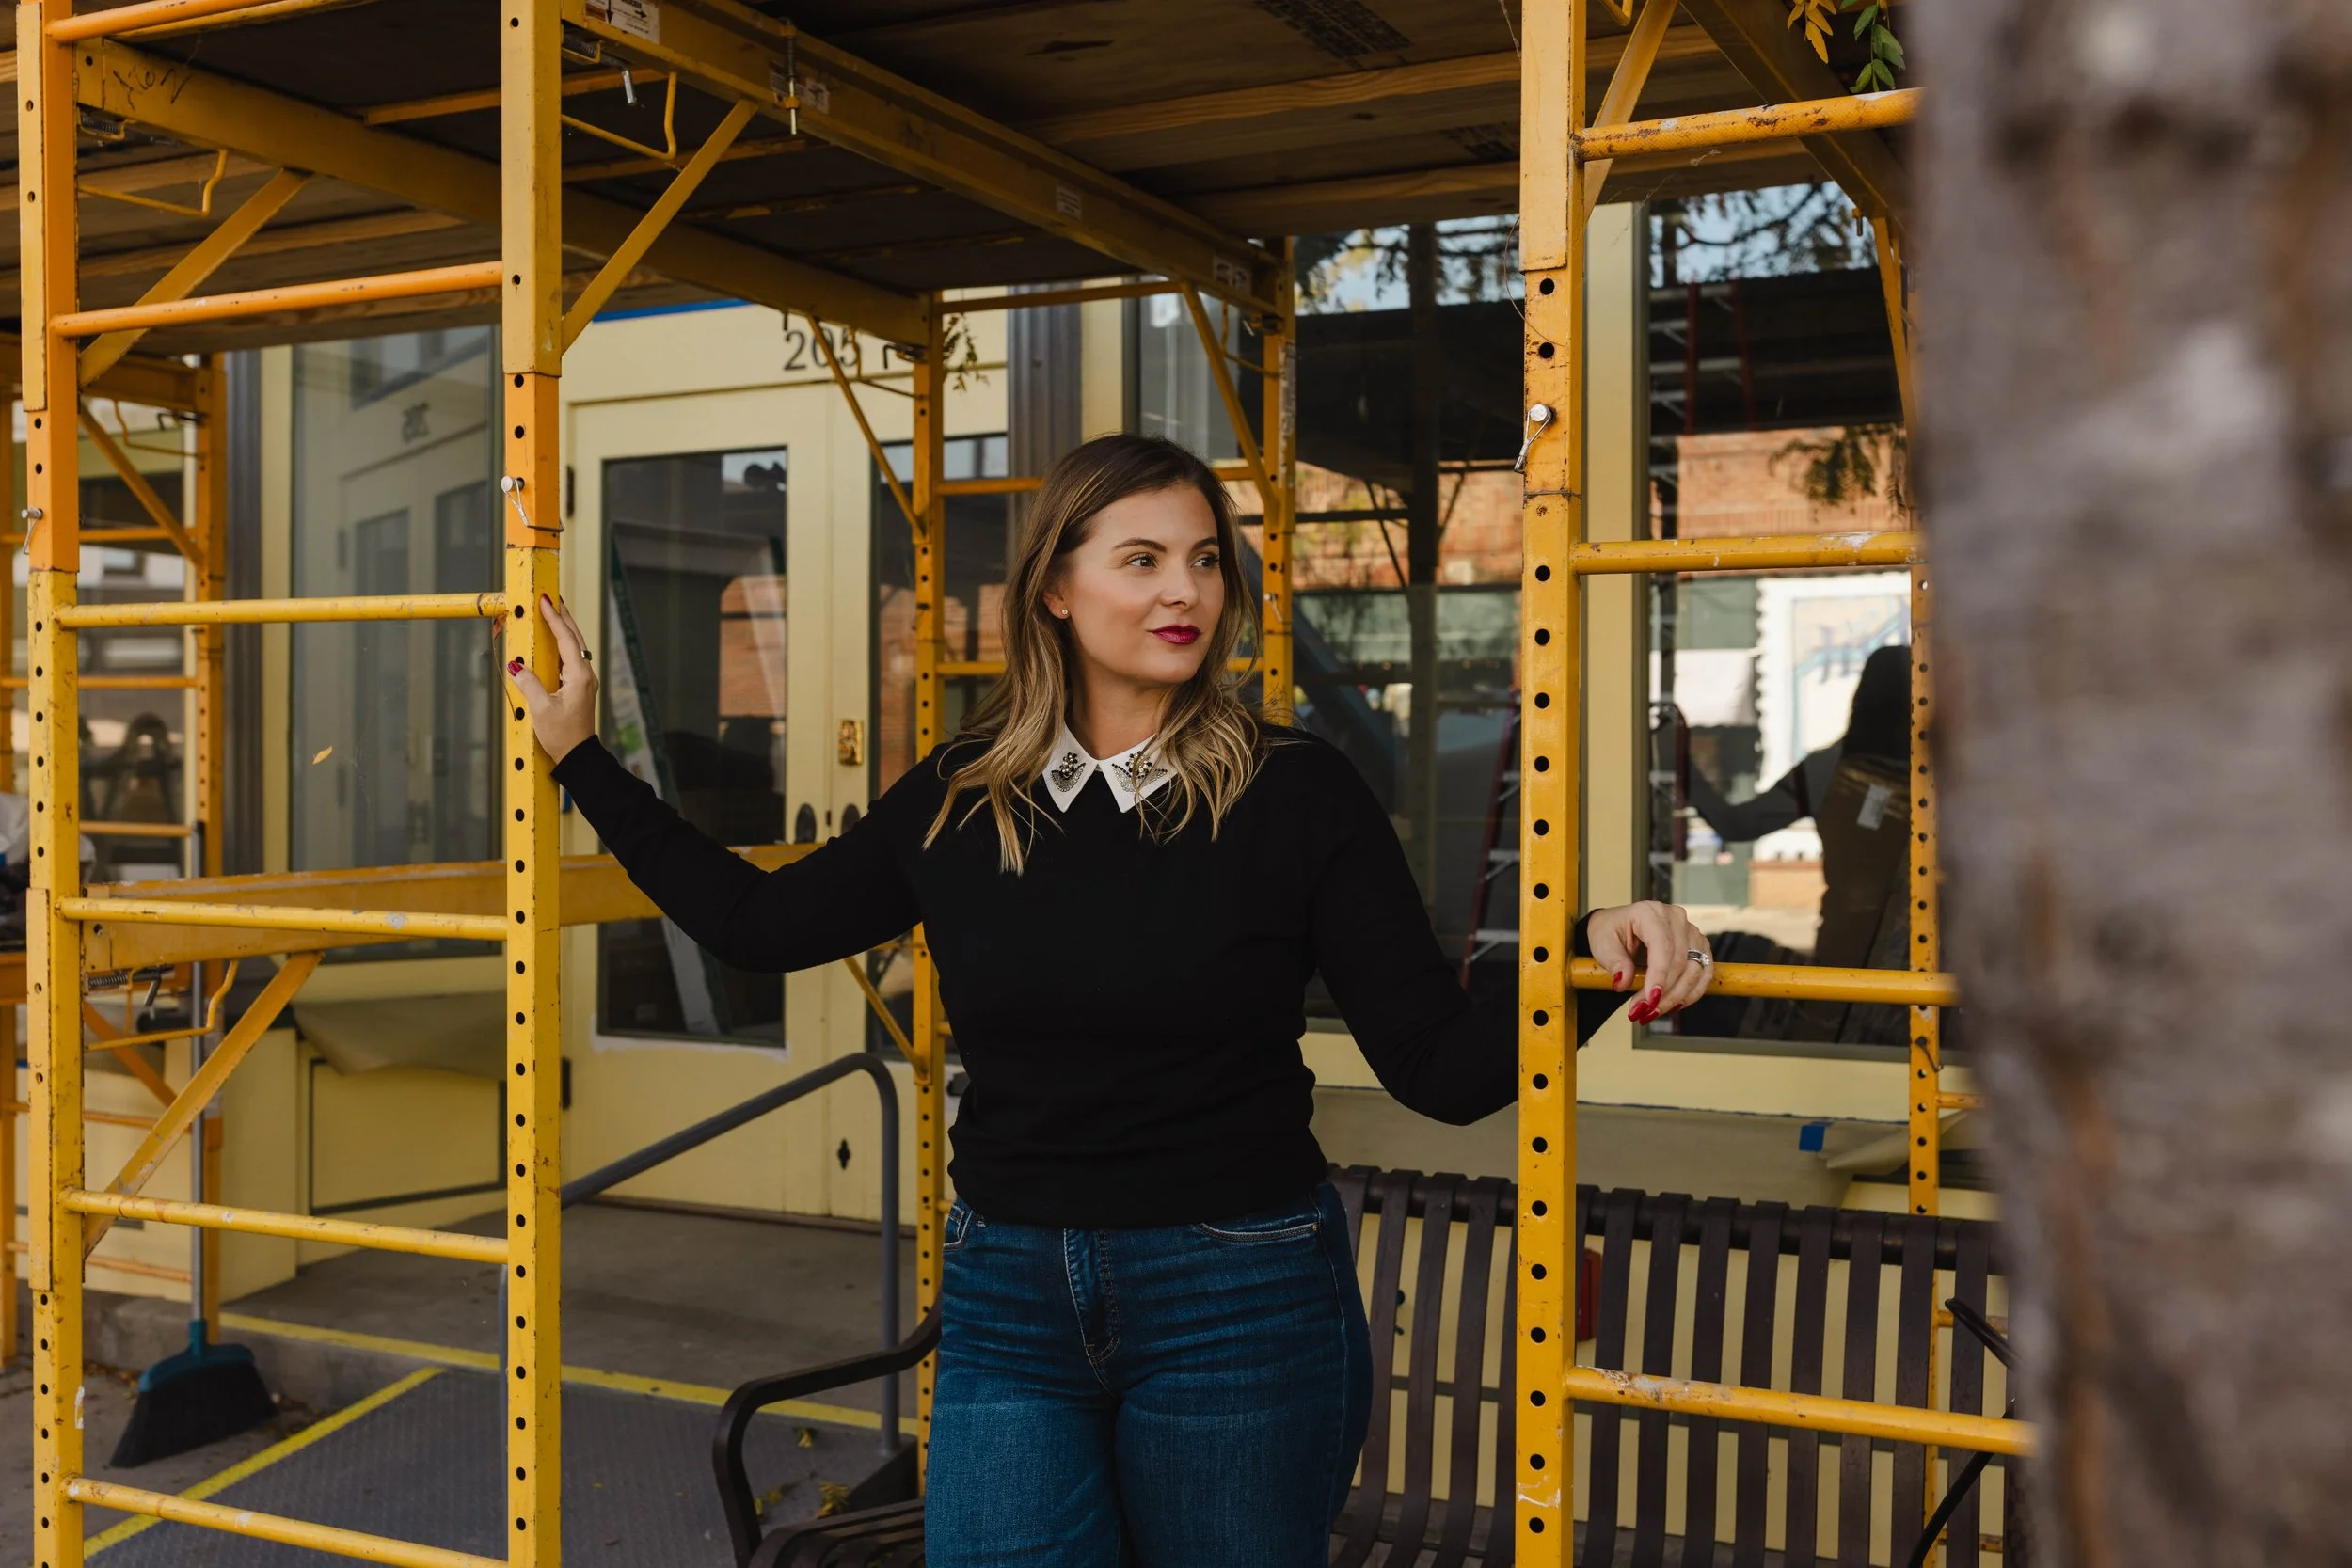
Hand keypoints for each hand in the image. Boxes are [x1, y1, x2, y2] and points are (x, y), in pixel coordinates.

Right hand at [506, 593, 597, 764]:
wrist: (578, 755)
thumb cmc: (562, 735)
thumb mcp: (540, 710)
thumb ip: (528, 684)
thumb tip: (516, 666)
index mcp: (579, 676)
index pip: (566, 639)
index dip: (555, 618)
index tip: (545, 600)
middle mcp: (585, 674)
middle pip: (574, 638)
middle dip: (563, 616)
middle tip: (551, 596)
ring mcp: (584, 680)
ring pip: (574, 646)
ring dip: (563, 628)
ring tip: (553, 611)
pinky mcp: (579, 686)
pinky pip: (571, 657)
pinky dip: (562, 643)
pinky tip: (554, 639)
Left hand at [1584, 900, 1712, 1023]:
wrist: (1619, 927)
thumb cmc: (1611, 931)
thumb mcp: (1603, 945)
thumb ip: (1614, 963)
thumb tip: (1623, 982)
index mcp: (1650, 912)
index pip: (1663, 946)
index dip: (1660, 975)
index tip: (1651, 999)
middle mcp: (1675, 918)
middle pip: (1680, 961)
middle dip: (1664, 993)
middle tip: (1643, 1011)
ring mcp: (1690, 932)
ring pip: (1695, 971)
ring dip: (1676, 997)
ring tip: (1653, 1012)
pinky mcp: (1699, 947)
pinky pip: (1704, 974)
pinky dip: (1691, 993)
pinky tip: (1674, 1005)